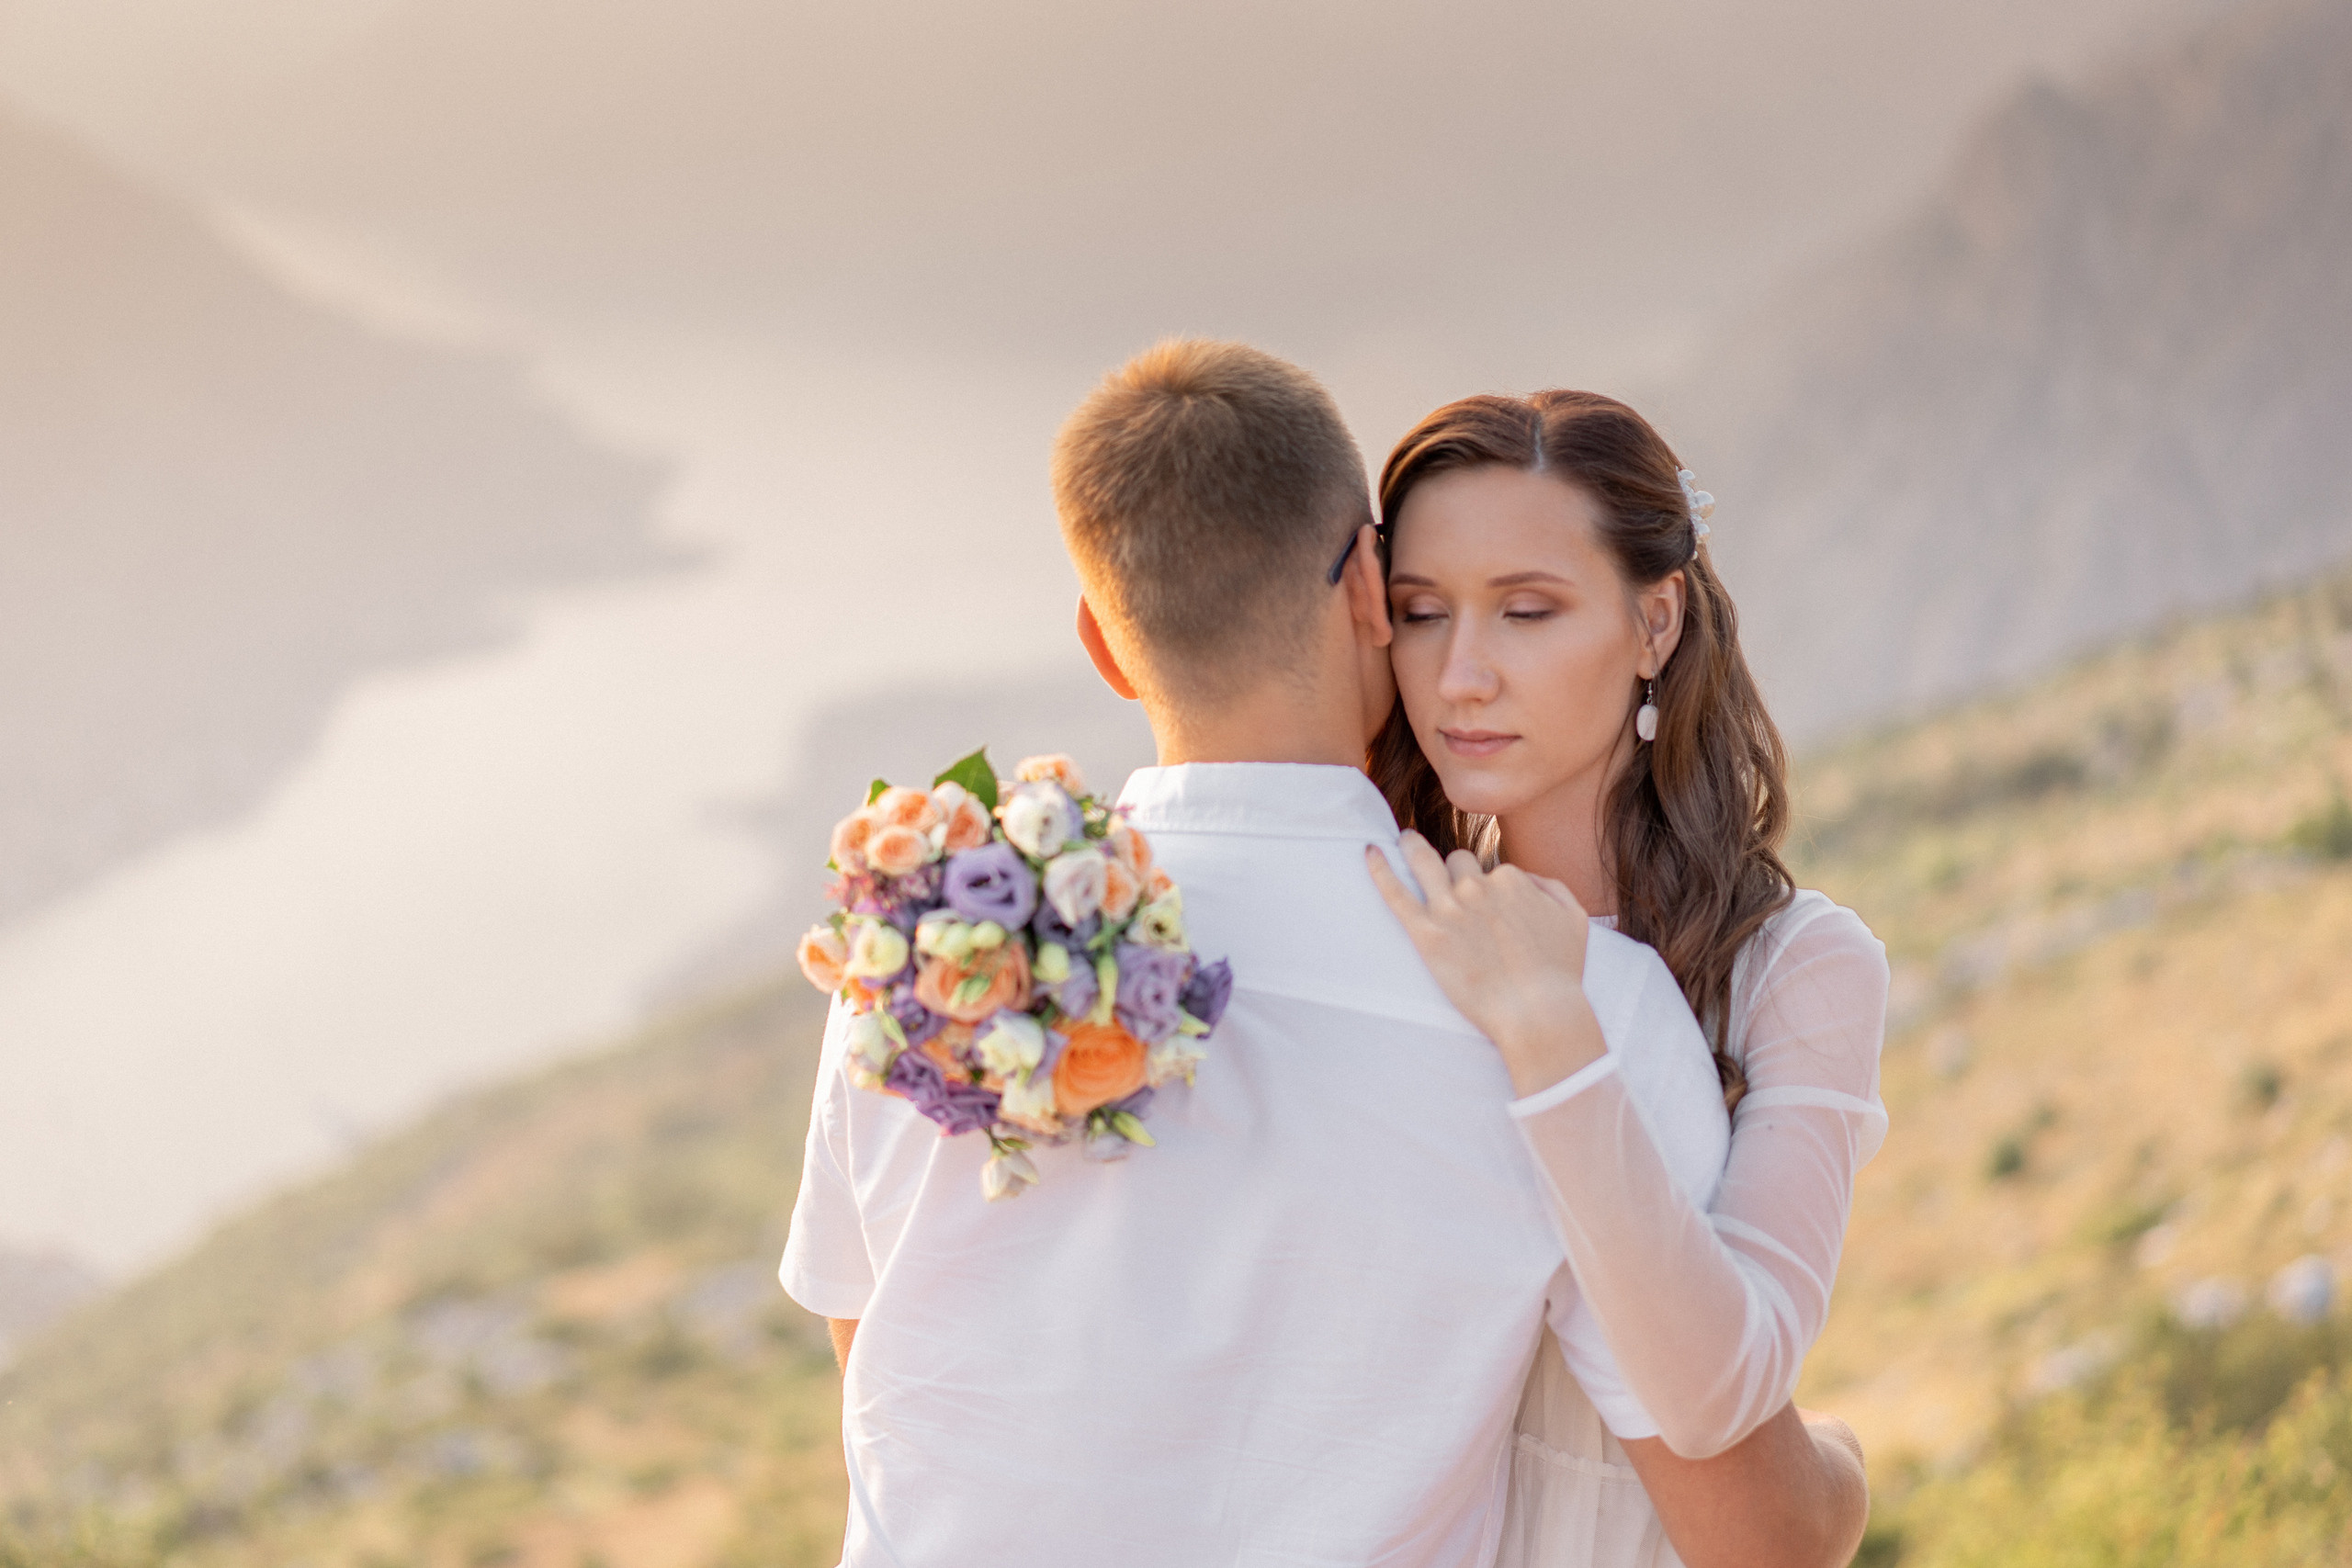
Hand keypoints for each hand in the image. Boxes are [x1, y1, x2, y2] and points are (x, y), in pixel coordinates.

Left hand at [1366, 830, 1605, 1096]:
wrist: (1538, 1013)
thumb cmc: (1560, 972)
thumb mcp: (1573, 917)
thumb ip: (1550, 886)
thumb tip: (1524, 877)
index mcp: (1510, 879)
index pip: (1492, 871)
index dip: (1491, 889)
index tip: (1492, 911)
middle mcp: (1477, 886)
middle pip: (1458, 862)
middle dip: (1456, 871)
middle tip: (1452, 884)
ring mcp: (1449, 908)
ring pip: (1424, 862)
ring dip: (1412, 847)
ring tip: (1404, 840)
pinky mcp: (1426, 934)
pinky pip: (1395, 892)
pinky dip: (1379, 868)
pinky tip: (1369, 851)